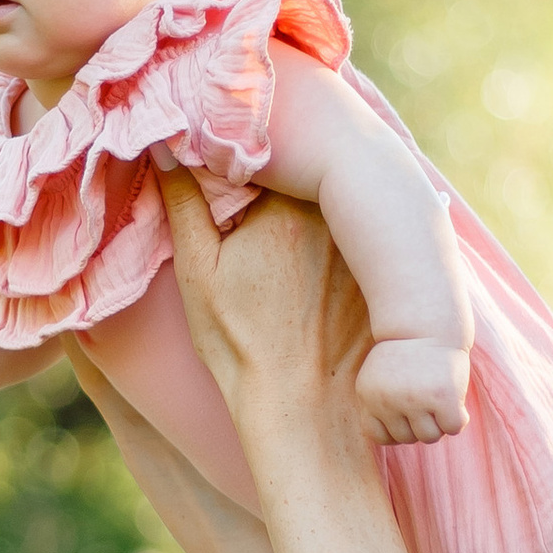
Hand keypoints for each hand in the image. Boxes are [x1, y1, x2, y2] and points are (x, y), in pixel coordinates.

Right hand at [159, 175, 372, 429]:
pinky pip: (368, 230)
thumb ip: (183, 203)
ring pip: (339, 201)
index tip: (236, 180)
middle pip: (311, 173)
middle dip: (291, 178)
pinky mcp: (389, 268)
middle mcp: (334, 217)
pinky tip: (326, 269)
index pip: (270, 156)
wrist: (303, 407)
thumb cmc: (242, 345)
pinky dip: (352, 234)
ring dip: (321, 203)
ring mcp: (366, 242)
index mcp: (284, 207)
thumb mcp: (197, 273)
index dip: (251, 162)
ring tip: (296, 246)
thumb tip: (163, 144)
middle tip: (267, 217)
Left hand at [355, 336, 470, 446]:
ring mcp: (416, 400)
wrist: (427, 324)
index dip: (396, 428)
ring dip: (438, 422)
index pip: (380, 437)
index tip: (405, 412)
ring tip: (438, 398)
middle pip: (407, 438)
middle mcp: (389, 400)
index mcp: (369, 396)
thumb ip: (380, 407)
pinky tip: (455, 401)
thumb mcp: (379, 377)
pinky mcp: (443, 397)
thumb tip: (393, 442)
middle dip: (418, 423)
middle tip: (426, 398)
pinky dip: (457, 419)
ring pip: (430, 436)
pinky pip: (453, 427)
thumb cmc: (405, 354)